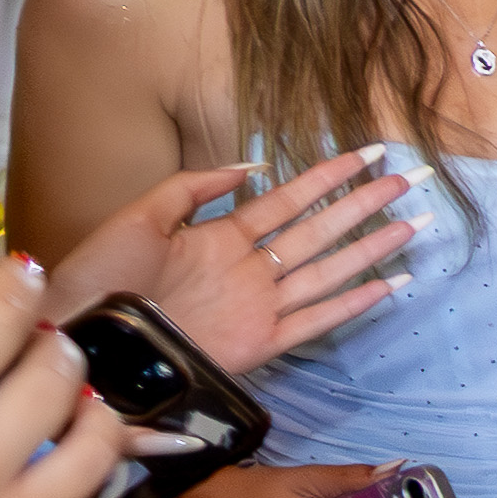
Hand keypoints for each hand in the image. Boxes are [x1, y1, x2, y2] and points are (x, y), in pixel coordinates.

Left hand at [60, 147, 416, 376]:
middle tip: (407, 181)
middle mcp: (250, 269)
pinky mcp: (260, 342)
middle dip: (364, 205)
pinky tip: (387, 286)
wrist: (84, 335)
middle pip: (320, 231)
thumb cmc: (102, 276)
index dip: (328, 176)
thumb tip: (252, 167)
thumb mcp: (141, 217)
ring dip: (370, 248)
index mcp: (222, 237)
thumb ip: (193, 188)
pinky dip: (352, 305)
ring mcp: (259, 305)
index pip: (288, 200)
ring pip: (329, 271)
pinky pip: (316, 321)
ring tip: (412, 225)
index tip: (366, 154)